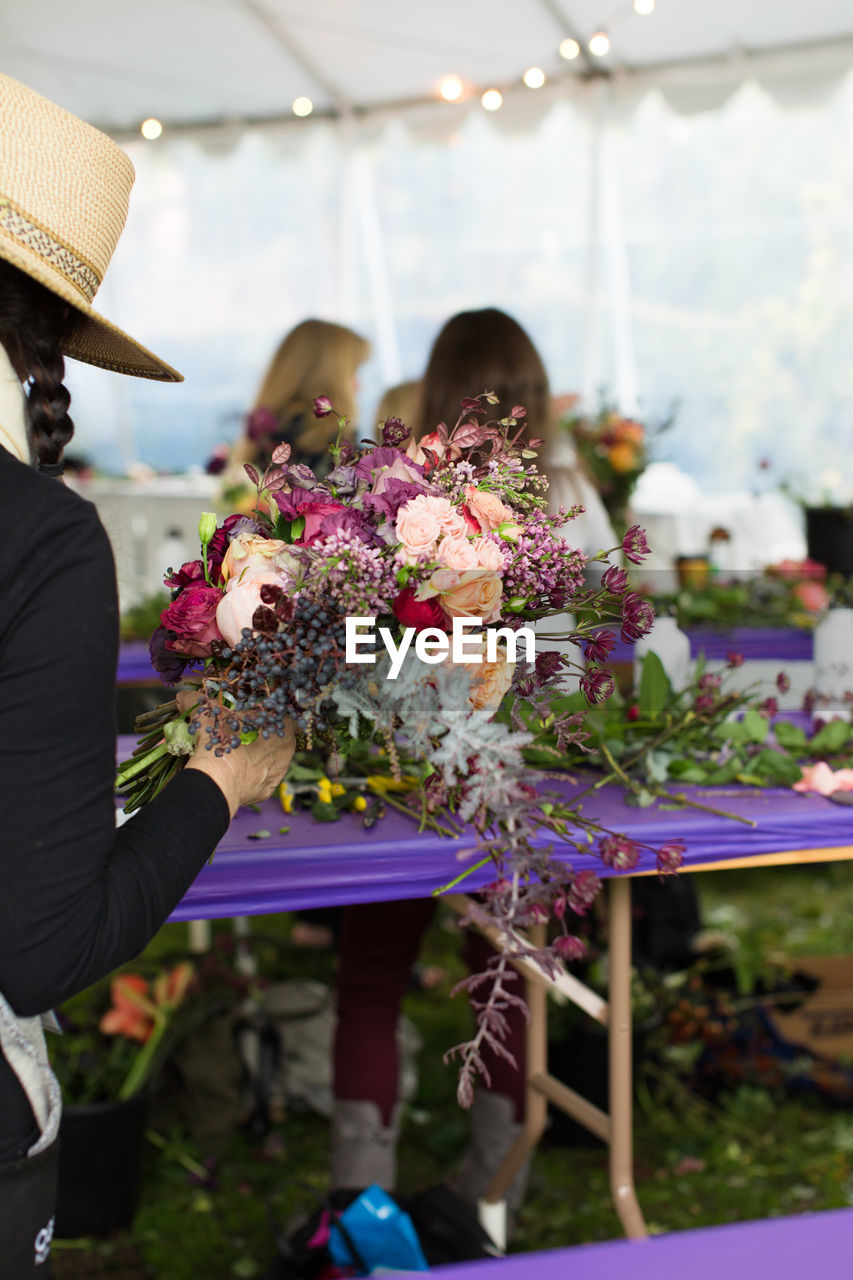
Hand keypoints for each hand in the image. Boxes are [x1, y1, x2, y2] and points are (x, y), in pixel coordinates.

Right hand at [178, 691, 294, 818]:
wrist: (216, 782)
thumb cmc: (221, 742)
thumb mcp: (208, 715)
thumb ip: (198, 702)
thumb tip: (183, 696)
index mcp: (281, 726)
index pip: (283, 715)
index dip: (269, 714)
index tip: (255, 717)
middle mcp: (286, 750)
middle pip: (279, 738)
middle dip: (263, 735)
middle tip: (244, 734)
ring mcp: (278, 773)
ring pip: (272, 760)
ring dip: (258, 755)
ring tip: (239, 754)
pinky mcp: (267, 791)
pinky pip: (262, 780)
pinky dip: (251, 776)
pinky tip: (236, 772)